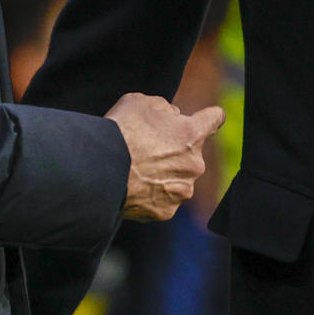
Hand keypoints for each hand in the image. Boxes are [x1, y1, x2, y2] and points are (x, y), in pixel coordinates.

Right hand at [104, 92, 224, 220]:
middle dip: (175, 150)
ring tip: (137, 170)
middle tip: (147, 148)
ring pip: (178, 179)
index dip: (210, 116)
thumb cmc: (119, 131)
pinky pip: (163, 200)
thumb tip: (172, 116)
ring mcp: (182, 191)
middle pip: (191, 154)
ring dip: (165, 175)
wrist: (98, 170)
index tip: (210, 117)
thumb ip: (163, 107)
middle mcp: (194, 165)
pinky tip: (134, 187)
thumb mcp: (139, 102)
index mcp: (191, 134)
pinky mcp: (166, 212)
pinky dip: (152, 195)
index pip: (214, 118)